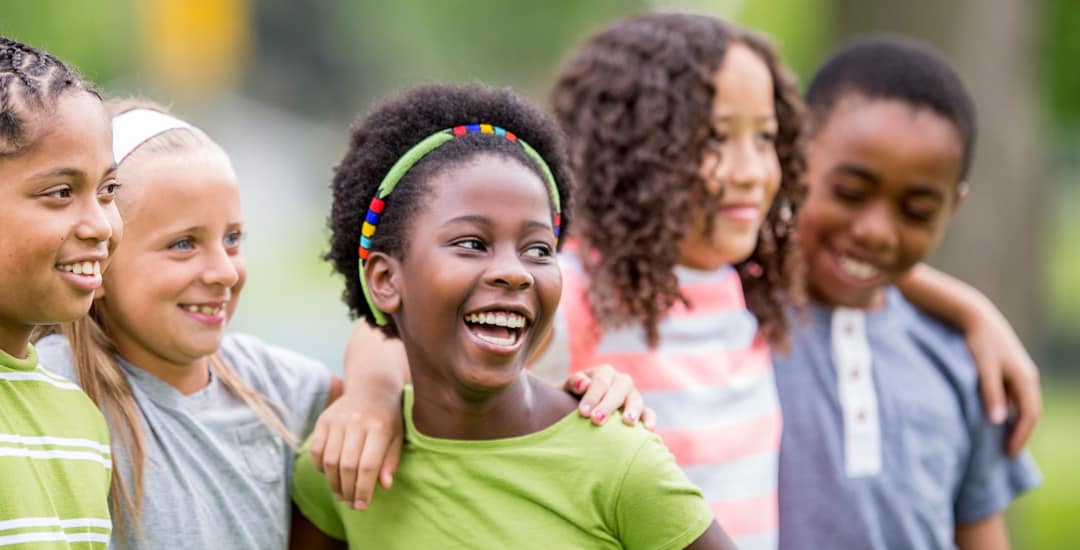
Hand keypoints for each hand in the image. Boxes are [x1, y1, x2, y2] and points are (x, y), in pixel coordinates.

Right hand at [309, 390, 403, 509]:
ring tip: (340, 494)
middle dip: (347, 490)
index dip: (363, 489)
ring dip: (333, 483)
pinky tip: (329, 475)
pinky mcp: (323, 419)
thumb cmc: (388, 418)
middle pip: (347, 465)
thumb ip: (391, 461)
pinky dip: (320, 467)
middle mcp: (357, 422)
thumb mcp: (397, 437)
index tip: (362, 506)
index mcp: (379, 427)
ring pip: (330, 460)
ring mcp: (338, 419)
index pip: (368, 466)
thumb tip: (384, 486)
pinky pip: (317, 450)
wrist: (372, 388)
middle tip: (350, 503)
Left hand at [564, 364, 655, 429]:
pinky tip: (648, 430)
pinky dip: (649, 419)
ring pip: (636, 399)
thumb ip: (573, 383)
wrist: (578, 407)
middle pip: (619, 389)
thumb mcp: (567, 388)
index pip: (600, 382)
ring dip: (632, 410)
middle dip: (608, 405)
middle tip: (597, 420)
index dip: (592, 397)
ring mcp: (632, 395)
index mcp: (603, 373)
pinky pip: (648, 412)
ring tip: (628, 422)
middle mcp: (621, 381)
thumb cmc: (572, 398)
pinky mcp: (641, 410)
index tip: (583, 412)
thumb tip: (583, 384)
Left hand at [966, 303, 1041, 455]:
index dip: (1020, 436)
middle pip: (1029, 412)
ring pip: (1020, 404)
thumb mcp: (984, 369)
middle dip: (1019, 433)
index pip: (1029, 416)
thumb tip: (998, 421)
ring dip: (1013, 422)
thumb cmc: (979, 342)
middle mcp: (1027, 377)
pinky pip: (1012, 396)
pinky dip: (1006, 410)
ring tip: (999, 440)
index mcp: (1025, 379)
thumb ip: (990, 394)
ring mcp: (1019, 373)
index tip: (1008, 453)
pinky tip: (993, 417)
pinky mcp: (1009, 369)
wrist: (976, 316)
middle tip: (1006, 453)